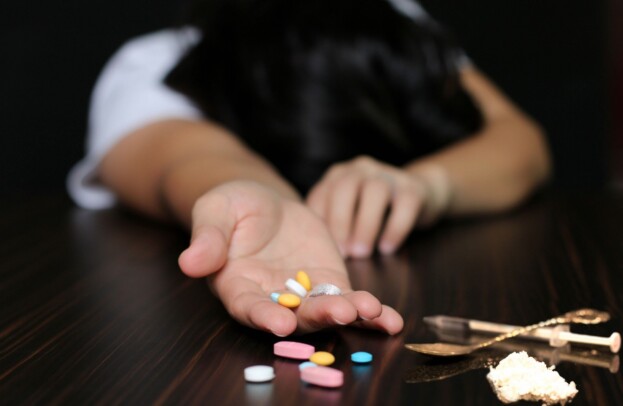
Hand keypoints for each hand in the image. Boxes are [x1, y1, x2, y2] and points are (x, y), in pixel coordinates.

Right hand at [178, 180, 402, 335]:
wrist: (266, 202)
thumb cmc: (233, 205)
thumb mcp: (216, 210)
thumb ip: (208, 236)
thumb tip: (190, 262)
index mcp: (236, 286)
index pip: (247, 306)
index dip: (262, 316)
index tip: (279, 323)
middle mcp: (271, 299)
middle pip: (292, 317)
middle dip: (316, 317)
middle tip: (340, 313)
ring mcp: (303, 295)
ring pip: (324, 312)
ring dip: (349, 315)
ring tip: (372, 311)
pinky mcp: (329, 284)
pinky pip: (350, 301)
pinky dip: (370, 313)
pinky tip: (390, 319)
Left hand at [306, 156, 447, 257]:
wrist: (419, 193)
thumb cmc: (372, 209)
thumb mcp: (349, 210)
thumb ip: (331, 222)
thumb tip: (317, 252)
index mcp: (339, 175)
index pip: (322, 193)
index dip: (320, 222)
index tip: (321, 250)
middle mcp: (361, 169)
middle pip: (345, 187)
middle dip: (340, 222)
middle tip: (342, 253)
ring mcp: (389, 175)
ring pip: (375, 191)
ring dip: (366, 225)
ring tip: (362, 253)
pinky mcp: (414, 188)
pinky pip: (405, 204)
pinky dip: (394, 229)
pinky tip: (386, 249)